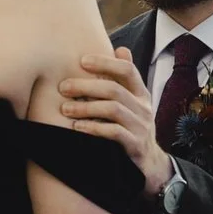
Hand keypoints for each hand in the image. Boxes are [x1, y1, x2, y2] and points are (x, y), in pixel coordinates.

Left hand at [62, 47, 175, 196]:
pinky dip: (93, 128)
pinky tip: (77, 127)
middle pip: (115, 90)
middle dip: (86, 86)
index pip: (127, 70)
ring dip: (86, 108)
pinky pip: (114, 133)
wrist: (149, 164)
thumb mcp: (133, 102)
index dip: (105, 63)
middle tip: (63, 87)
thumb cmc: (132, 127)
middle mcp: (144, 108)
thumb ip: (124, 80)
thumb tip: (120, 49)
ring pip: (113, 110)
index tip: (82, 61)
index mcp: (141, 93)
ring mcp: (141, 127)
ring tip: (65, 109)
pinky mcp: (135, 146)